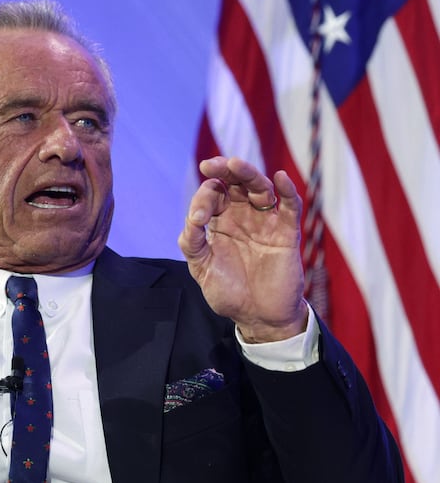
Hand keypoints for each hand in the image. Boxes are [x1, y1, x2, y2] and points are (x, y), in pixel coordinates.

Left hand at [177, 157, 306, 342]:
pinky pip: (290, 206)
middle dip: (224, 170)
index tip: (198, 219)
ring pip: (260, 188)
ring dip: (249, 174)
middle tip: (211, 164)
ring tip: (236, 164)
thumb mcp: (201, 268)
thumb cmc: (229, 292)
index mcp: (220, 221)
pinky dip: (287, 190)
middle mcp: (243, 215)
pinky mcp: (286, 233)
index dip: (203, 199)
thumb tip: (191, 219)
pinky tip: (280, 178)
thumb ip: (193, 243)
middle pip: (235, 183)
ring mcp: (265, 222)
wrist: (257, 318)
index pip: (212, 195)